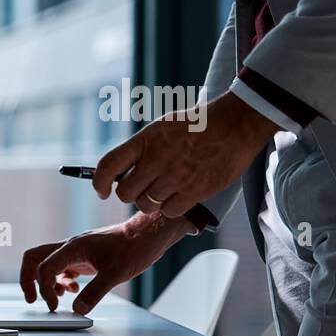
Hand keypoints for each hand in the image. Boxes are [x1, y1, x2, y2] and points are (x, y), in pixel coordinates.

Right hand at [19, 211, 192, 314]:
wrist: (149, 234)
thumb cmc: (135, 246)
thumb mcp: (115, 273)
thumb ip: (94, 292)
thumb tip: (77, 310)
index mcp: (73, 247)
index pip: (45, 268)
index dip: (45, 289)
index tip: (55, 306)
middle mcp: (70, 247)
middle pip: (35, 259)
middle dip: (29, 280)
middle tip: (32, 299)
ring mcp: (76, 251)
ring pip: (47, 263)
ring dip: (46, 281)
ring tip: (57, 298)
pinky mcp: (84, 256)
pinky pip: (62, 267)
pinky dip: (60, 280)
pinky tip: (73, 290)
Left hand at [93, 92, 277, 216]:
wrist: (236, 123)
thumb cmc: (198, 124)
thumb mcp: (162, 127)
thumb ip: (140, 149)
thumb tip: (119, 171)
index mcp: (145, 141)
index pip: (107, 166)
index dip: (99, 182)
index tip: (102, 190)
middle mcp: (157, 160)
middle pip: (125, 193)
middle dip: (130, 193)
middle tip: (141, 187)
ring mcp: (175, 177)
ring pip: (145, 204)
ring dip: (150, 201)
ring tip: (163, 189)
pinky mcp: (195, 191)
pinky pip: (169, 211)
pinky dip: (170, 208)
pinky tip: (179, 195)